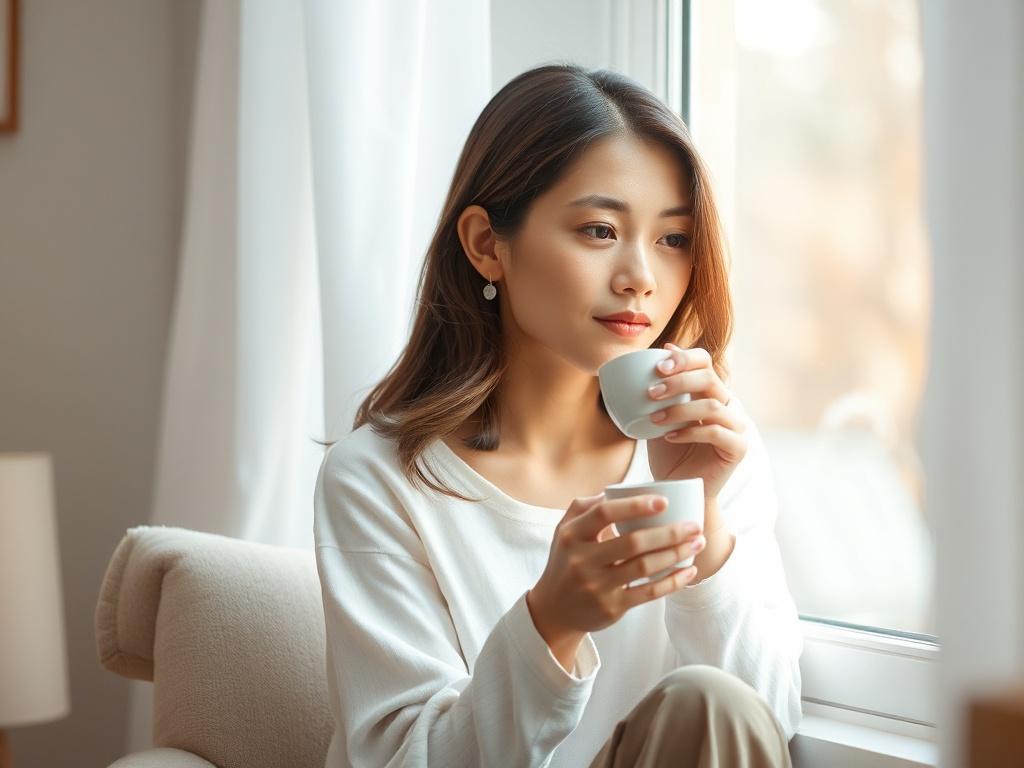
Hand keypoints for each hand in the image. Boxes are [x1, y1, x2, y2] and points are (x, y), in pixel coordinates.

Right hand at [527, 492, 705, 644]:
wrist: (554, 610)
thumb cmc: (566, 562)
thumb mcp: (564, 531)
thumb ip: (585, 507)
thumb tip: (613, 489)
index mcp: (572, 535)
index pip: (605, 514)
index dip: (636, 506)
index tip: (664, 501)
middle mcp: (582, 560)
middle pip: (633, 542)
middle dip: (670, 532)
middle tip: (695, 526)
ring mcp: (597, 586)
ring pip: (644, 567)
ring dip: (676, 554)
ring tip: (698, 543)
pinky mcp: (612, 607)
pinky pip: (648, 593)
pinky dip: (673, 582)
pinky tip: (690, 571)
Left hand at [645, 343, 747, 500]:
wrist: (676, 489)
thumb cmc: (667, 453)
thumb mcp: (657, 417)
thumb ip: (660, 390)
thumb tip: (662, 350)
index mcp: (707, 393)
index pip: (704, 362)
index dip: (684, 358)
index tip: (658, 365)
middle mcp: (724, 405)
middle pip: (709, 378)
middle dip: (679, 380)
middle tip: (651, 392)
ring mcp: (735, 426)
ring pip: (712, 405)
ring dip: (679, 409)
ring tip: (654, 419)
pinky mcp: (738, 448)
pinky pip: (716, 432)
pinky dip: (690, 432)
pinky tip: (670, 437)